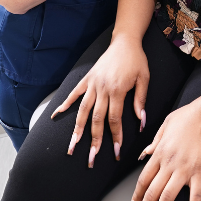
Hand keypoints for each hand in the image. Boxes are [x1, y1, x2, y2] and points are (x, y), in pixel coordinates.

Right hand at [52, 41, 149, 165]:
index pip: (114, 119)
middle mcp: (101, 89)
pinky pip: (74, 94)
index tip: (115, 151)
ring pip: (82, 111)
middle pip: (96, 120)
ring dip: (77, 129)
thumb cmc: (137, 61)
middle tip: (90, 158)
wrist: (125, 42)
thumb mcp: (144, 79)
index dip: (115, 136)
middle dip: (93, 140)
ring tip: (72, 145)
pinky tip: (56, 116)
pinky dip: (64, 105)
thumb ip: (140, 100)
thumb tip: (141, 121)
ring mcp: (92, 85)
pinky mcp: (86, 79)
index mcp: (117, 91)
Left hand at [132, 100, 200, 200]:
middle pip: (152, 191)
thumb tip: (144, 154)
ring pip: (168, 195)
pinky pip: (196, 193)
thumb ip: (154, 142)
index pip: (143, 179)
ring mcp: (184, 169)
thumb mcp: (166, 125)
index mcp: (160, 153)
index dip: (137, 195)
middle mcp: (169, 164)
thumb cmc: (189, 116)